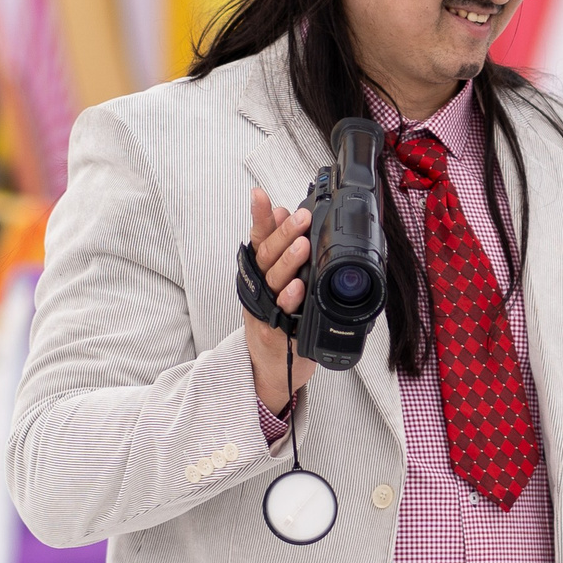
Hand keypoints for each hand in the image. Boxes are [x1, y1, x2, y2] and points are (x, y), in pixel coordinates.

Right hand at [245, 188, 317, 417]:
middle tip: (300, 216)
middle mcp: (260, 287)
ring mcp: (265, 309)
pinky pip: (283, 312)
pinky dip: (290, 298)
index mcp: (263, 272)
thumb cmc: (280, 319)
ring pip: (275, 280)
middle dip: (284, 233)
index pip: (260, 238)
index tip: (260, 195)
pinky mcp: (274, 331)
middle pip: (268, 255)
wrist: (271, 367)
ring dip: (289, 261)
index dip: (260, 216)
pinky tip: (299, 287)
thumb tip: (284, 211)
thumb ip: (281, 249)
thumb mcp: (278, 282)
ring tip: (303, 245)